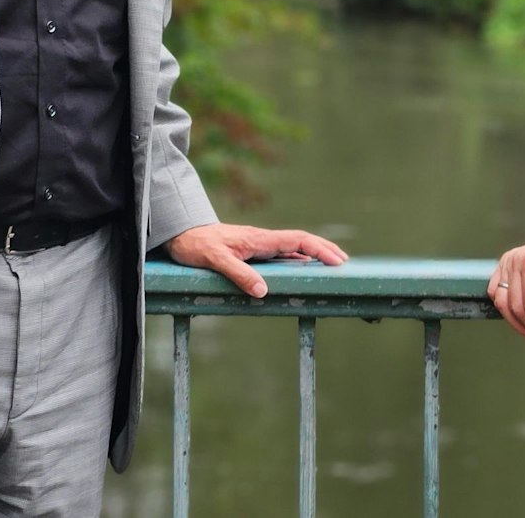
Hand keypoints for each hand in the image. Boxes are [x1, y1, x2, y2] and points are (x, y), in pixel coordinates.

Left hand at [163, 223, 347, 297]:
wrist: (180, 233)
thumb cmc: (196, 246)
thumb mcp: (215, 260)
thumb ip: (239, 274)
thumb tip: (263, 291)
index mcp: (259, 239)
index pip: (299, 240)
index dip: (320, 249)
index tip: (338, 261)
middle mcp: (263, 240)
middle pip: (302, 241)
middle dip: (325, 249)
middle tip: (344, 263)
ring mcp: (258, 245)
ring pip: (293, 247)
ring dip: (314, 254)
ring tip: (331, 265)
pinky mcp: (252, 251)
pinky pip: (281, 254)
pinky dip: (298, 259)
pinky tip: (302, 267)